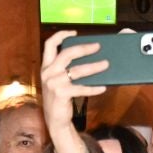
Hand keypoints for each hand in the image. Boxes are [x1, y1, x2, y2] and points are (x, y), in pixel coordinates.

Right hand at [38, 29, 105, 152]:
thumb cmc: (60, 98)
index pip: (49, 45)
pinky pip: (81, 88)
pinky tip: (103, 87)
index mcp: (46, 67)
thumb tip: (89, 57)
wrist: (55, 121)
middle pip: (66, 54)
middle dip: (84, 48)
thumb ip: (66, 69)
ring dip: (94, 67)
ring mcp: (53, 83)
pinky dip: (94, 88)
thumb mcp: (58, 81)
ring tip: (106, 64)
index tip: (74, 32)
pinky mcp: (61, 94)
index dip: (61, 36)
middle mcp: (48, 73)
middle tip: (98, 47)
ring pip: (77, 70)